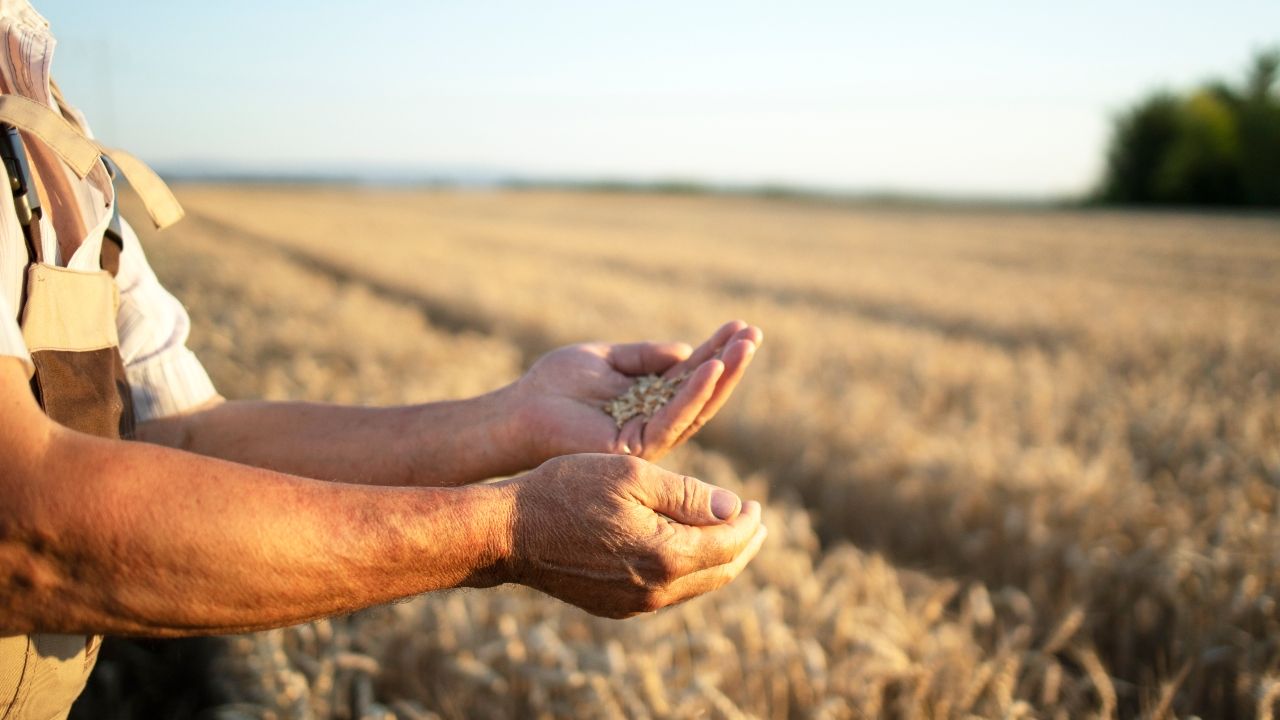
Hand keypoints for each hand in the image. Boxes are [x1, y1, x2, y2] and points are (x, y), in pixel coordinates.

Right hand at [495, 453, 765, 617]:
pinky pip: (668, 592)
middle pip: (720, 571)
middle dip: (743, 545)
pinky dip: (688, 571)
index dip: (748, 522)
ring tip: (728, 535)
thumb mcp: (633, 476)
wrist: (509, 532)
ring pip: (696, 586)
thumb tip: (734, 508)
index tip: (756, 503)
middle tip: (755, 522)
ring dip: (718, 560)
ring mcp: (634, 604)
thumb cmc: (568, 490)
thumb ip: (688, 494)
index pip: (729, 543)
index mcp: (666, 555)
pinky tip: (685, 551)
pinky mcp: (616, 606)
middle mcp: (656, 589)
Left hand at [510, 320, 762, 462]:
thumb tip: (687, 350)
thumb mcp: (606, 358)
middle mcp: (655, 421)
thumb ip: (644, 355)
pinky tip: (711, 368)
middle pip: (703, 393)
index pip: (692, 375)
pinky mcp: (636, 447)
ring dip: (722, 375)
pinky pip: (673, 418)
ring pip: (696, 407)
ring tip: (744, 346)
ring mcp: (648, 437)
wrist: (519, 411)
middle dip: (730, 363)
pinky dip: (694, 393)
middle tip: (754, 334)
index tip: (740, 326)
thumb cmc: (555, 385)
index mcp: (649, 400)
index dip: (717, 351)